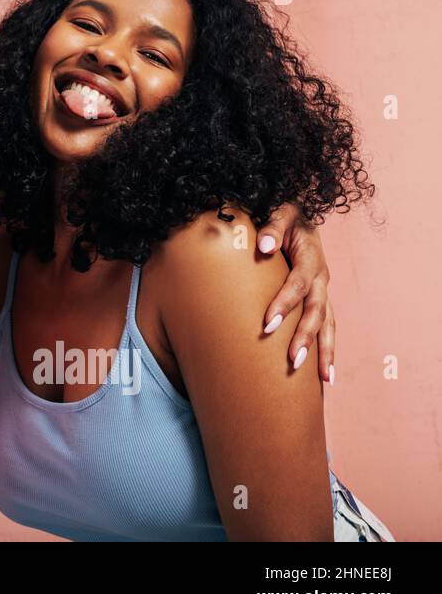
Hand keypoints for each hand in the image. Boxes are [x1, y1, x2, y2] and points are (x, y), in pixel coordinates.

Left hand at [258, 204, 333, 381]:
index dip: (284, 304)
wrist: (299, 214)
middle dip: (306, 336)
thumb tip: (265, 246)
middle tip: (293, 360)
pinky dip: (327, 349)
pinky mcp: (320, 297)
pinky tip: (325, 374)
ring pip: (328, 323)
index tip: (267, 324)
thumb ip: (273, 228)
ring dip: (325, 350)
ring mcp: (323, 289)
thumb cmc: (284, 215)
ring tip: (323, 379)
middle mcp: (321, 277)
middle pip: (317, 310)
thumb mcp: (279, 213)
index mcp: (310, 258)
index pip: (298, 284)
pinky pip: (327, 326)